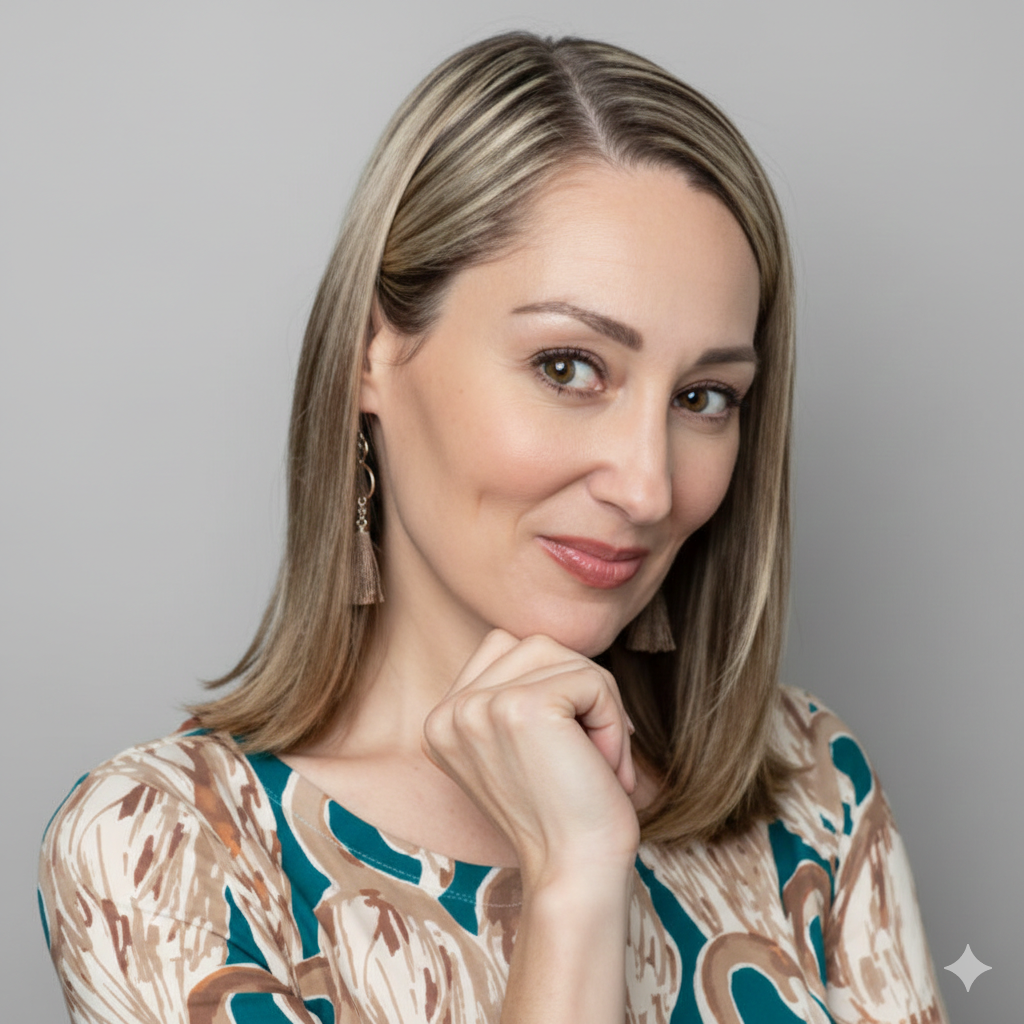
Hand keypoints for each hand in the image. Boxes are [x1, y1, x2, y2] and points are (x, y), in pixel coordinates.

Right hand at [422, 630, 639, 884]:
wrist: (575, 874)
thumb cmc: (563, 812)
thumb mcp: (518, 746)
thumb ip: (515, 692)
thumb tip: (558, 647)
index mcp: (440, 720)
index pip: (505, 648)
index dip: (553, 686)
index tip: (565, 749)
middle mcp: (449, 712)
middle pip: (537, 646)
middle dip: (580, 691)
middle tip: (591, 756)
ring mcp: (480, 707)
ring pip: (566, 657)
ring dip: (600, 704)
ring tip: (598, 759)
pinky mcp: (522, 708)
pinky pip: (594, 681)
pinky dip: (614, 722)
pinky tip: (605, 768)